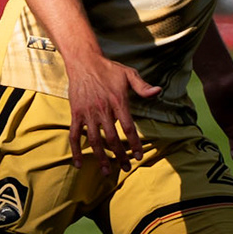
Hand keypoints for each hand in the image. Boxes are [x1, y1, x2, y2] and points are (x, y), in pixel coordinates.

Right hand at [65, 53, 159, 173]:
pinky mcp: (76, 114)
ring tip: (106, 172)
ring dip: (100, 158)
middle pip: (112, 138)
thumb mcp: (128, 74)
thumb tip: (158, 92)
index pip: (128, 127)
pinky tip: (79, 164)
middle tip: (125, 168)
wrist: (83, 61)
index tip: (138, 156)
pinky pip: (74, 135)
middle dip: (119, 156)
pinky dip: (76, 151)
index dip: (134, 144)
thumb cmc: (108, 68)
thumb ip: (143, 86)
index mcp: (118, 101)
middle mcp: (102, 109)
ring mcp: (87, 113)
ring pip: (94, 140)